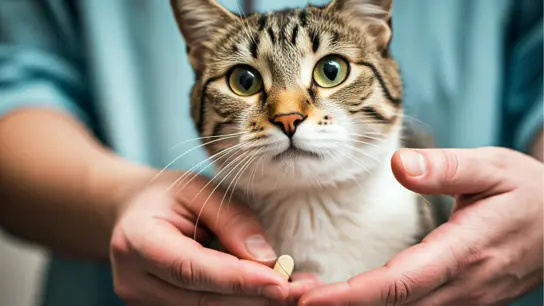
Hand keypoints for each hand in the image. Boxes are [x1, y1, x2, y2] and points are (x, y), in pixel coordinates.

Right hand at [110, 172, 317, 305]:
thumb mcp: (200, 189)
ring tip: (295, 291)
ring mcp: (143, 302)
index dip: (236, 279)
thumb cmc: (168, 196)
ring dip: (254, 303)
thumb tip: (266, 258)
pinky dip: (240, 303)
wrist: (134, 214)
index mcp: (137, 242)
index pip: (192, 268)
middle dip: (256, 297)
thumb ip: (231, 219)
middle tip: (302, 290)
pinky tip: (269, 294)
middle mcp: (134, 281)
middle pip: (203, 300)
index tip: (279, 282)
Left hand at [299, 147, 542, 305]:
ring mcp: (464, 300)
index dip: (352, 295)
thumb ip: (447, 168)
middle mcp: (462, 286)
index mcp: (465, 251)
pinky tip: (349, 297)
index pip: (399, 283)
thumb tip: (400, 164)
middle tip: (288, 297)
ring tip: (307, 296)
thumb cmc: (527, 192)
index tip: (309, 298)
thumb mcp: (492, 168)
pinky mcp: (462, 300)